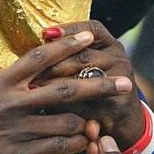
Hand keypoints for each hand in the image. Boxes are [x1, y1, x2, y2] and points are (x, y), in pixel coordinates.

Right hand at [0, 31, 132, 153]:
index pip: (40, 57)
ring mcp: (19, 131)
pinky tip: (84, 146)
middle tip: (125, 80)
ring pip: (69, 121)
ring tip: (100, 121)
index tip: (90, 36)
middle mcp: (13, 103)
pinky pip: (59, 149)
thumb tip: (6, 76)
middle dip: (100, 82)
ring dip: (88, 121)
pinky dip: (76, 146)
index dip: (68, 45)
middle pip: (67, 87)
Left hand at [33, 21, 145, 148]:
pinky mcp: (117, 107)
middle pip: (83, 56)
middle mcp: (120, 60)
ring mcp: (122, 83)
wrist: (124, 124)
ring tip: (33, 89)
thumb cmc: (96, 93)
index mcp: (112, 46)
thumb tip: (40, 42)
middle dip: (53, 63)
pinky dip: (64, 108)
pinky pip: (85, 106)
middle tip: (30, 71)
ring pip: (83, 80)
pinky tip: (45, 109)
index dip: (70, 29)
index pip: (93, 29)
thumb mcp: (88, 69)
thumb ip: (70, 56)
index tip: (46, 33)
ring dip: (55, 85)